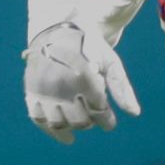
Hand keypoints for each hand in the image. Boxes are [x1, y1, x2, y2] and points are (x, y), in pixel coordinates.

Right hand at [24, 20, 139, 143]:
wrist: (57, 31)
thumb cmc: (88, 48)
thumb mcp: (110, 61)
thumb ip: (121, 87)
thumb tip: (134, 113)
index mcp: (84, 76)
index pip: (99, 111)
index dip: (106, 120)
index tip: (109, 123)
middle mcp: (61, 85)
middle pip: (79, 121)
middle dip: (90, 122)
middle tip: (93, 117)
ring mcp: (43, 89)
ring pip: (58, 123)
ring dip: (71, 127)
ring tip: (79, 123)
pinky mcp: (30, 91)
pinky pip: (38, 118)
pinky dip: (49, 129)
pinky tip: (62, 132)